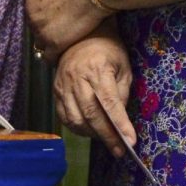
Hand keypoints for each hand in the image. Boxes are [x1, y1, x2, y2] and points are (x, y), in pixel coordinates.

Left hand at [26, 0, 107, 59]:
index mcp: (30, 0)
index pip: (34, 14)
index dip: (45, 18)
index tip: (55, 21)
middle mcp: (32, 17)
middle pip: (37, 28)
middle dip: (48, 30)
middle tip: (62, 34)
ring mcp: (42, 31)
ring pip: (42, 43)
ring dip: (51, 44)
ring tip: (63, 48)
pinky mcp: (55, 44)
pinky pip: (50, 57)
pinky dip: (55, 58)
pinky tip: (63, 58)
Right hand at [53, 34, 136, 158]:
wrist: (80, 36)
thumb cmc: (107, 50)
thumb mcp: (123, 67)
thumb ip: (121, 94)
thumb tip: (121, 122)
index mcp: (97, 68)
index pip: (109, 102)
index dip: (120, 124)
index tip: (130, 141)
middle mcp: (77, 78)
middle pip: (91, 114)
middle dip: (107, 136)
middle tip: (119, 150)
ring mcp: (63, 85)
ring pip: (75, 119)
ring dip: (91, 134)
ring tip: (105, 138)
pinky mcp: (55, 90)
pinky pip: (64, 117)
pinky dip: (77, 128)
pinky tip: (89, 130)